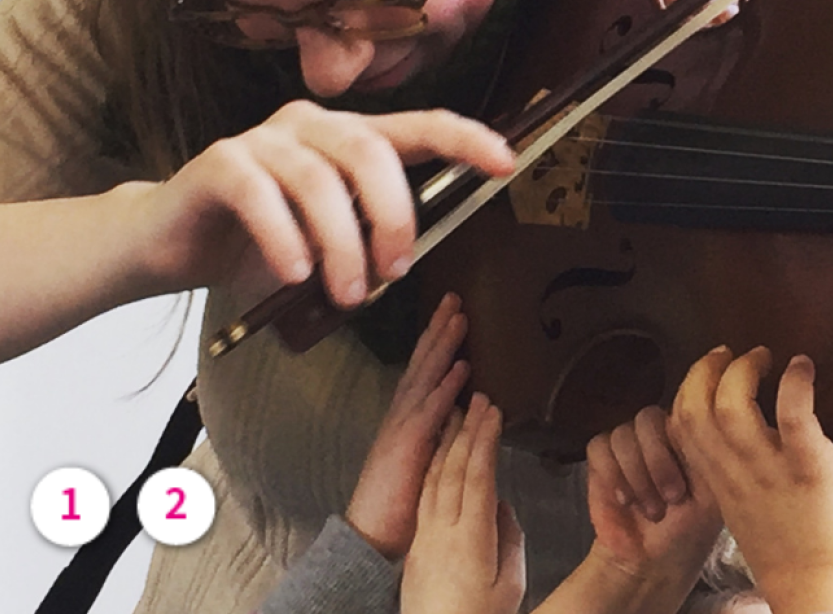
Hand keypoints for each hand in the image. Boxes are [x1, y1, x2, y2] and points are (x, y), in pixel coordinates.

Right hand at [131, 101, 514, 306]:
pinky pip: (262, 194)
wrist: (167, 245)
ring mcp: (263, 139)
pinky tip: (294, 273)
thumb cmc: (257, 243)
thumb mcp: (325, 241)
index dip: (465, 139)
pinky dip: (285, 238)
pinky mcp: (219, 163)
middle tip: (396, 273)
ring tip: (346, 294)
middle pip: (372, 152)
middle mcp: (310, 125)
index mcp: (349, 138)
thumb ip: (365, 236)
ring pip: (320, 179)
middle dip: (395, 216)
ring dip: (342, 243)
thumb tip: (404, 262)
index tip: (507, 162)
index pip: (419, 126)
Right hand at [345, 292, 469, 558]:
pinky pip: (430, 411)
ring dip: (444, 346)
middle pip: (422, 361)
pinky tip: (461, 367)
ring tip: (461, 317)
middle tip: (455, 297)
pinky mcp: (407, 447)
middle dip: (439, 328)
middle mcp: (402, 414)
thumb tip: (462, 413)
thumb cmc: (400, 501)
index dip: (437, 338)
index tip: (453, 312)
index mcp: (407, 416)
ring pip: (425, 377)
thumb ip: (440, 433)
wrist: (370, 536)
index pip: (423, 368)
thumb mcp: (425, 458)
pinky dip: (446, 387)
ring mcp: (402, 428)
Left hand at [401, 394, 525, 613]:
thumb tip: (501, 507)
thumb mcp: (510, 585)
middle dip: (468, 430)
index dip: (485, 440)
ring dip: (448, 441)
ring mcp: (426, 535)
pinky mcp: (417, 543)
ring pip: (436, 477)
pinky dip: (434, 466)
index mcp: (471, 539)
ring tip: (458, 413)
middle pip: (454, 469)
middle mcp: (444, 530)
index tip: (493, 412)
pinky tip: (439, 451)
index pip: (478, 476)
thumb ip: (510, 540)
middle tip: (480, 399)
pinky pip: (426, 494)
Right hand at [586, 405, 721, 588]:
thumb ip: (708, 456)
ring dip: (637, 475)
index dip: (680, 443)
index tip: (689, 484)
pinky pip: (599, 447)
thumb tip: (704, 425)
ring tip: (651, 509)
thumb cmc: (687, 530)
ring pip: (623, 434)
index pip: (679, 410)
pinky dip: (613, 475)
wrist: (653, 561)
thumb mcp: (712, 495)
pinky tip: (625, 500)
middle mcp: (656, 434)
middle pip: (647, 418)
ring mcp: (627, 445)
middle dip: (657, 461)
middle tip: (671, 498)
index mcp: (686, 435)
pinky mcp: (601, 460)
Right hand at [670, 347, 832, 613]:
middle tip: (731, 352)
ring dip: (746, 369)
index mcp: (722, 483)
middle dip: (706, 369)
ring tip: (768, 357)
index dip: (690, 389)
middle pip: (693, 407)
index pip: (683, 424)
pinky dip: (795, 380)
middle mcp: (737, 473)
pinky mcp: (811, 468)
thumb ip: (746, 478)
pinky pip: (792, 412)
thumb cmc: (799, 561)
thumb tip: (758, 447)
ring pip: (730, 404)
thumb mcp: (752, 514)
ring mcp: (770, 470)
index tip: (711, 372)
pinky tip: (804, 369)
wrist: (824, 595)